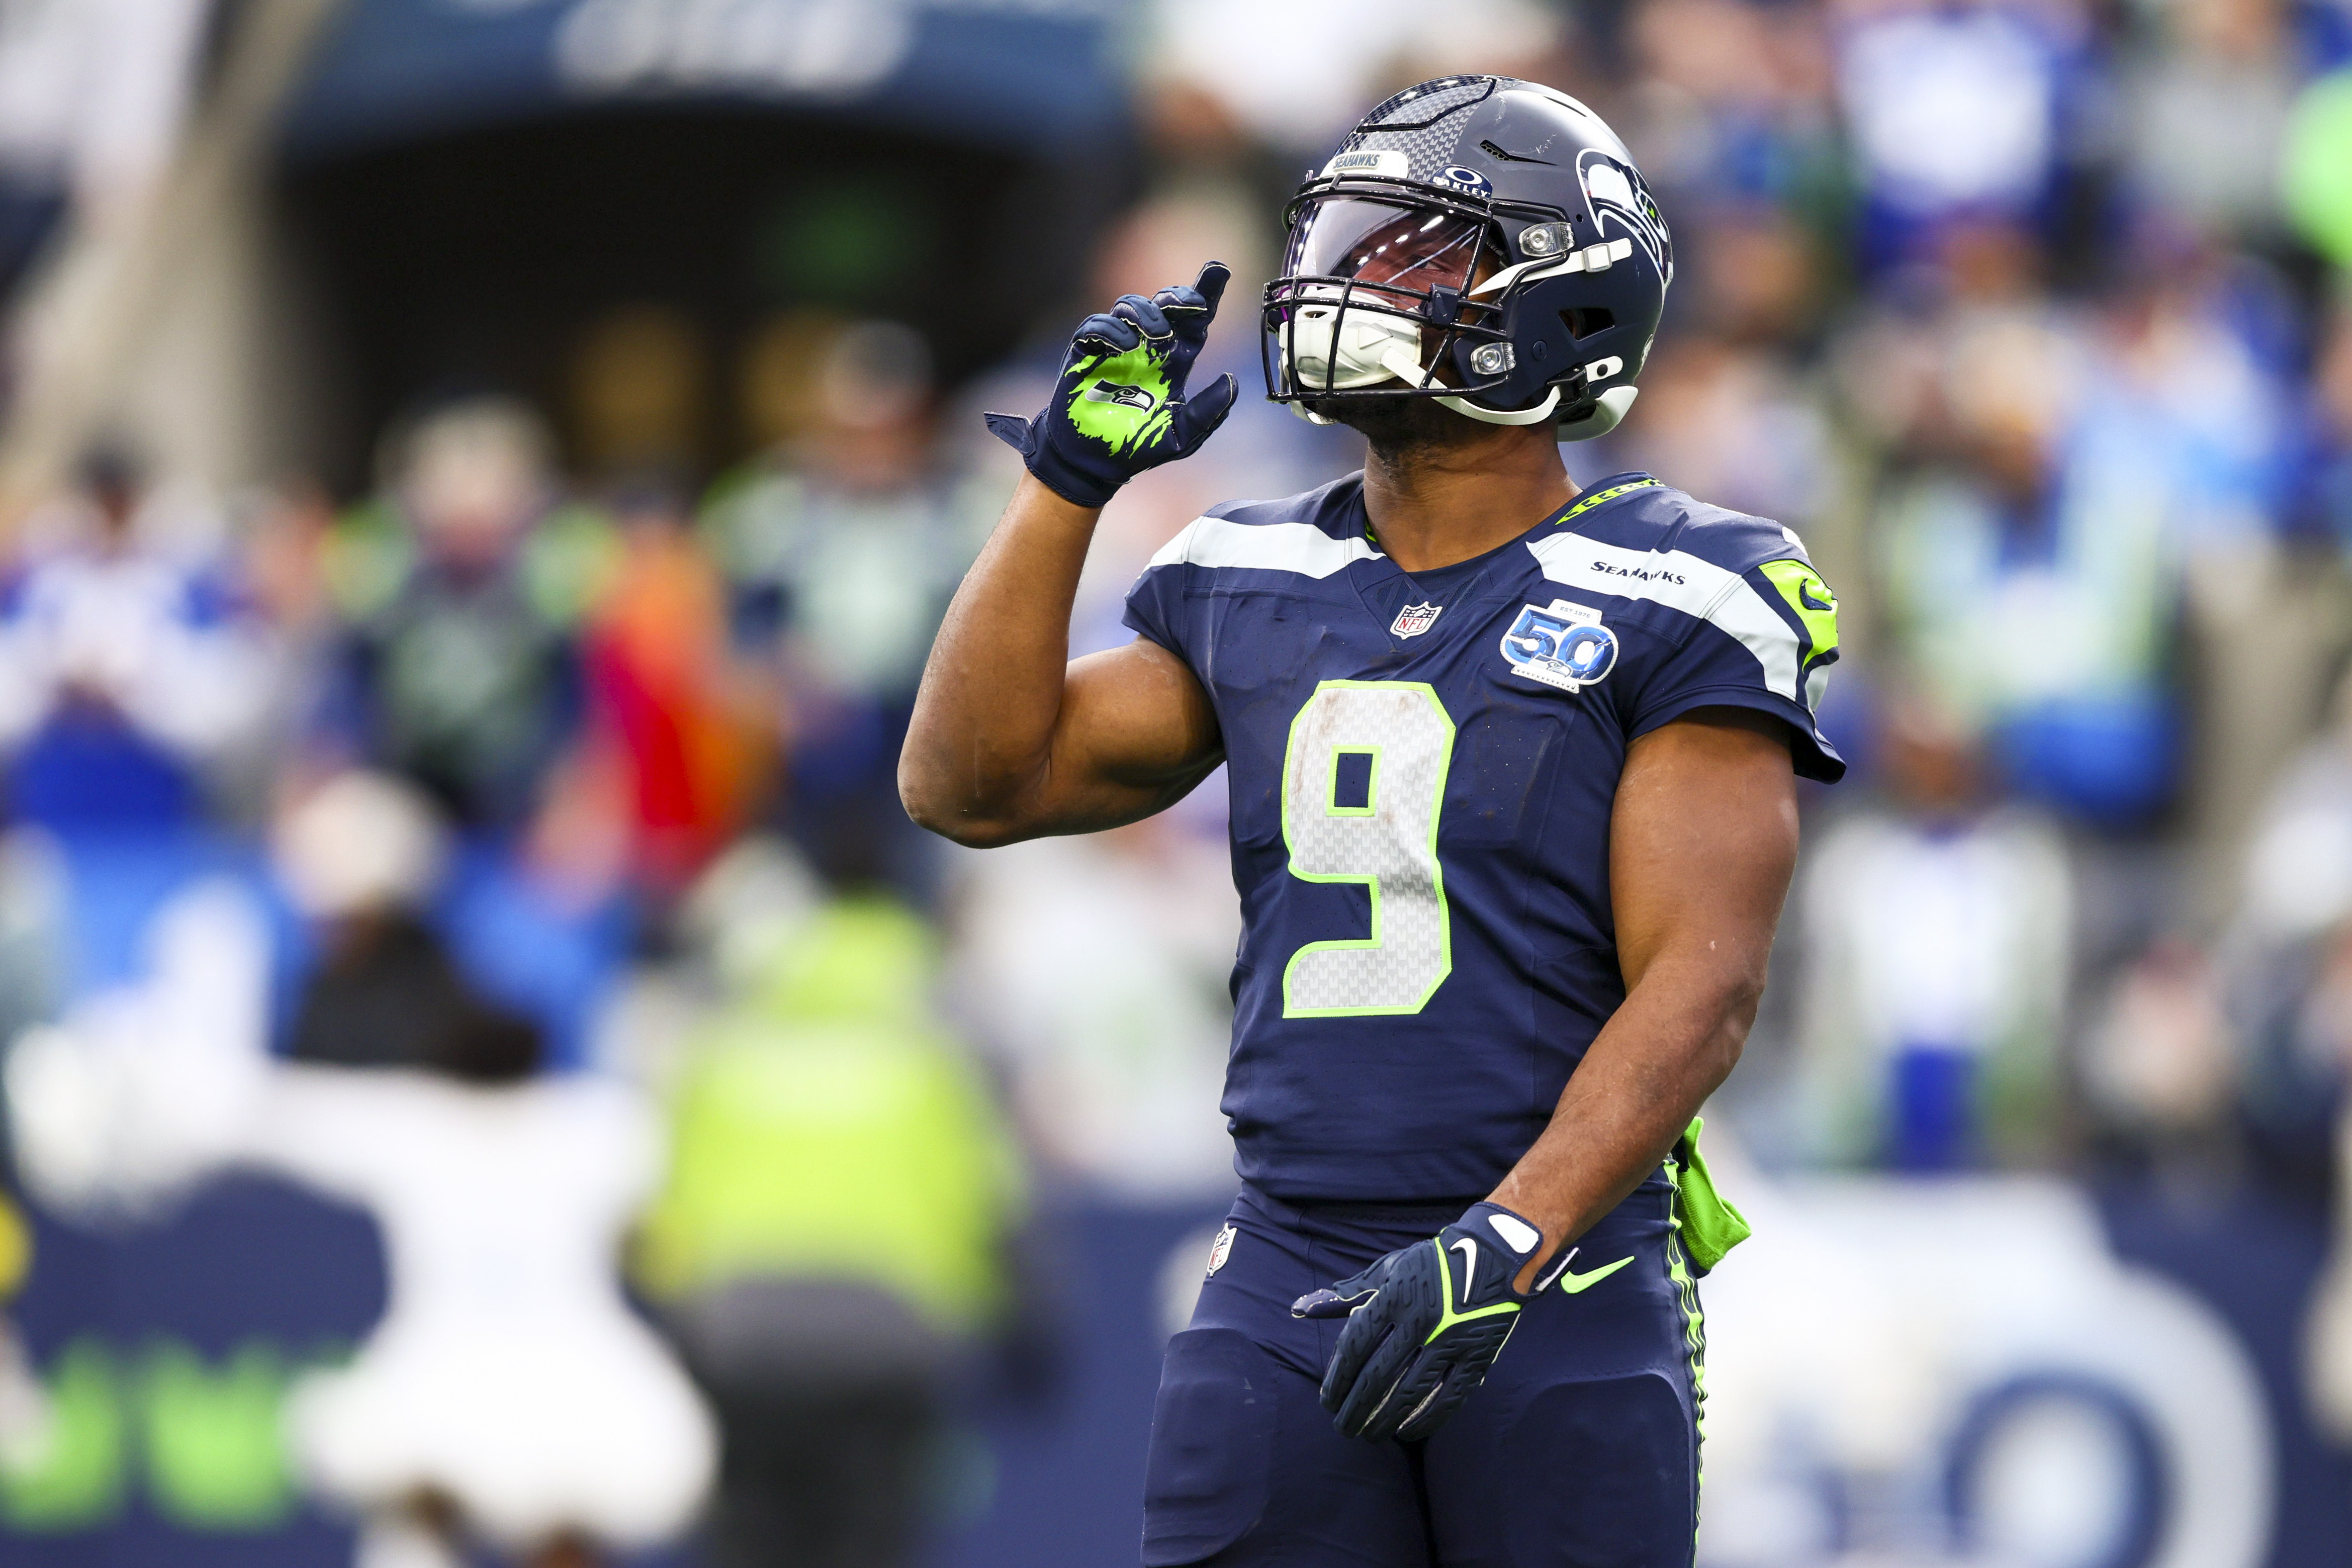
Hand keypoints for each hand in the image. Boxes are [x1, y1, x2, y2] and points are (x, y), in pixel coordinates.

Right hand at [984, 261, 1239, 507]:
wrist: (1094, 463)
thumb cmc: (1138, 447)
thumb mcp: (1183, 436)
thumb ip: (1208, 411)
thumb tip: (1232, 382)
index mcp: (1174, 360)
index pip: (1195, 319)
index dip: (1207, 291)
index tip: (1220, 269)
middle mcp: (1148, 346)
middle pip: (1165, 301)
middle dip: (1178, 294)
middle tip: (1188, 305)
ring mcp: (1117, 346)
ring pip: (1130, 304)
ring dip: (1146, 313)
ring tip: (1155, 335)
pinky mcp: (1087, 352)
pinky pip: (1096, 325)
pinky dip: (1110, 329)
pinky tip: (1124, 346)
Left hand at [1291, 1201, 1565, 1441]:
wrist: (1495, 1256)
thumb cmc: (1432, 1264)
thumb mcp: (1388, 1269)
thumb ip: (1348, 1294)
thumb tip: (1302, 1309)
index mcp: (1394, 1297)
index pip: (1355, 1346)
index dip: (1338, 1379)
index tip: (1327, 1400)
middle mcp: (1420, 1321)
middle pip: (1377, 1376)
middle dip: (1355, 1408)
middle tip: (1342, 1428)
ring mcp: (1451, 1341)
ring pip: (1410, 1392)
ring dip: (1384, 1420)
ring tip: (1368, 1435)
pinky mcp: (1476, 1357)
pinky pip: (1448, 1398)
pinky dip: (1425, 1419)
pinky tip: (1406, 1432)